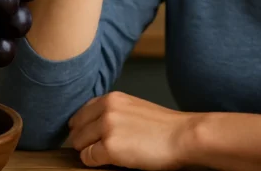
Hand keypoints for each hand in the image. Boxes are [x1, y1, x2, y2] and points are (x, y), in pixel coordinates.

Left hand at [67, 91, 197, 169]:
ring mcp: (107, 128)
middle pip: (76, 129)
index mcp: (112, 98)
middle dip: (84, 141)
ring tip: (110, 153)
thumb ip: (112, 111)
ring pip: (79, 144)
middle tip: (101, 148)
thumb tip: (92, 125)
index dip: (84, 127)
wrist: (183, 136)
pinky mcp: (109, 147)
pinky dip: (96, 162)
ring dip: (90, 151)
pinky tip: (114, 160)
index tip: (91, 136)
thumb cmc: (165, 127)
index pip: (82, 112)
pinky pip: (88, 158)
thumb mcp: (134, 108)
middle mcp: (106, 109)